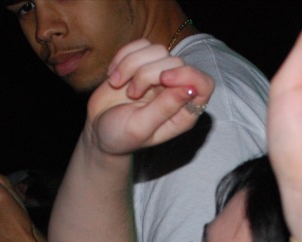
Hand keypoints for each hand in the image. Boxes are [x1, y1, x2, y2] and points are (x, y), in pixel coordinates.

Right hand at [84, 39, 213, 156]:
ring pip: (157, 49)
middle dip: (147, 73)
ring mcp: (160, 74)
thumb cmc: (120, 135)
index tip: (163, 78)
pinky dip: (123, 56)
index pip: (204, 84)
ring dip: (131, 64)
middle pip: (175, 63)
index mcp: (183, 112)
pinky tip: (114, 74)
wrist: (97, 129)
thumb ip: (165, 108)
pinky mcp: (143, 62)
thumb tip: (190, 89)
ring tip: (118, 84)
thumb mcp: (140, 128)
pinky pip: (141, 44)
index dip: (188, 74)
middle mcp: (176, 91)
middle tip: (132, 94)